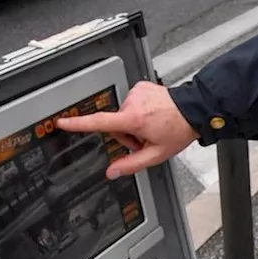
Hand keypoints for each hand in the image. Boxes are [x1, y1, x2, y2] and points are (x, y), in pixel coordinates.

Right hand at [56, 81, 199, 178]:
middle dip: (126, 134)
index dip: (79, 123)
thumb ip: (131, 164)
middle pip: (115, 124)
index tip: (63, 122)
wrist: (195, 109)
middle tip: (145, 138)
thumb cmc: (178, 130)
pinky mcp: (141, 86)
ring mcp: (137, 92)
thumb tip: (112, 172)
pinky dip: (140, 111)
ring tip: (152, 126)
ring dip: (134, 123)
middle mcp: (132, 102)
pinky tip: (153, 115)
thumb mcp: (156, 154)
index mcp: (134, 119)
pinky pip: (132, 103)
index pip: (99, 122)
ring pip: (124, 114)